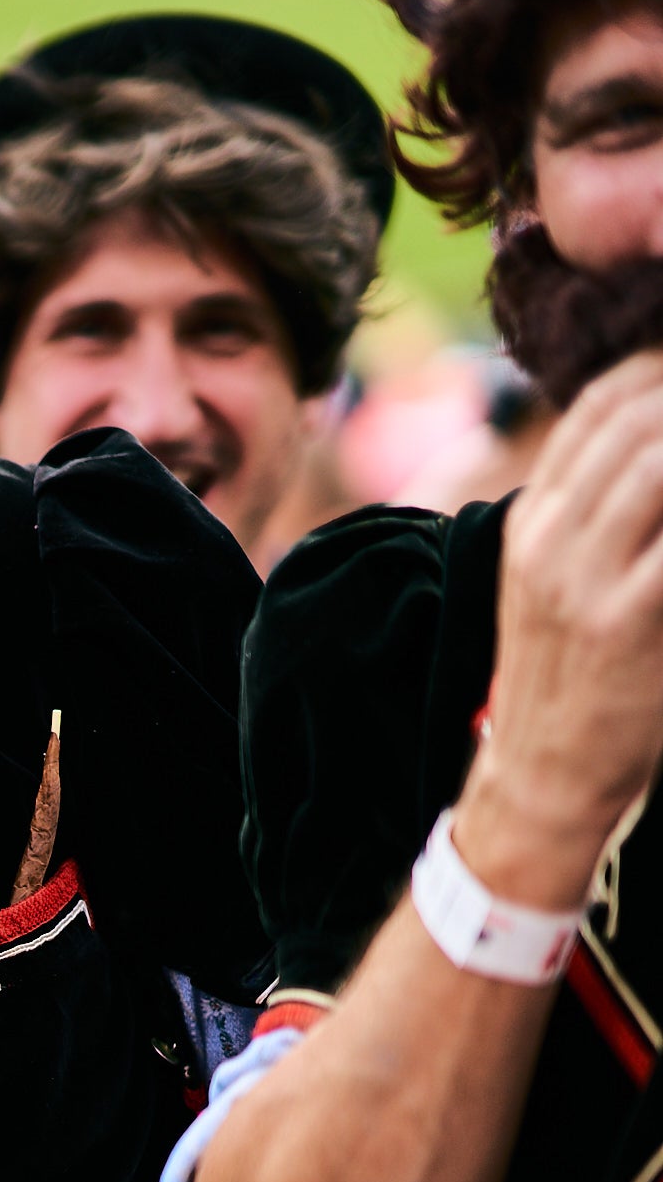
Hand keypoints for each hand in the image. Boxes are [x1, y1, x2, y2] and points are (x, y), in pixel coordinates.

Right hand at [461, 349, 662, 905]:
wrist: (541, 775)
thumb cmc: (569, 679)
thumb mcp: (553, 586)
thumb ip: (593, 518)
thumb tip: (655, 458)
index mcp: (532, 522)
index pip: (598, 406)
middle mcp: (549, 539)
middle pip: (634, 418)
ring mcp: (582, 577)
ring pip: (657, 460)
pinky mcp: (626, 619)